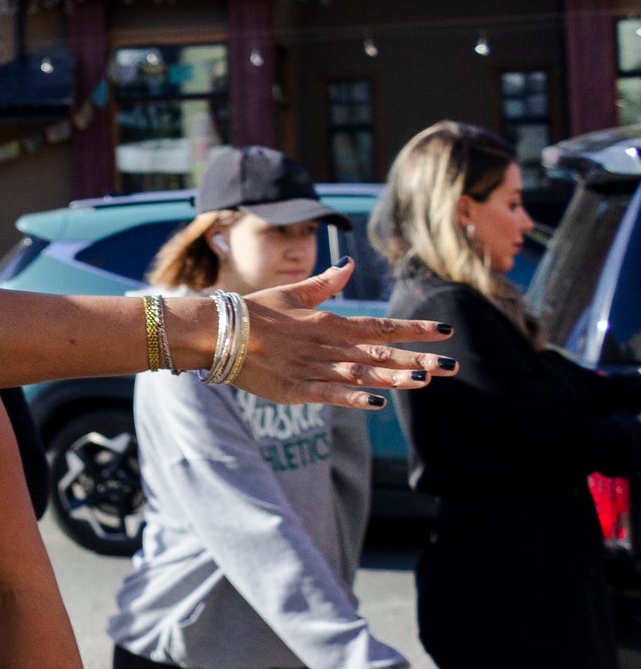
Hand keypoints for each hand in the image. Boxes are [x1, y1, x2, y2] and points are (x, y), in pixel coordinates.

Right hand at [229, 261, 456, 407]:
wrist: (217, 332)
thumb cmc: (253, 311)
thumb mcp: (291, 294)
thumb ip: (324, 284)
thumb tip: (348, 265)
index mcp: (328, 322)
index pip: (381, 325)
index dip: (415, 330)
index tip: (445, 332)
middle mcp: (327, 344)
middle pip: (380, 351)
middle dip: (418, 358)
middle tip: (452, 365)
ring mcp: (313, 367)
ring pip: (362, 372)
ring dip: (395, 376)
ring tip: (426, 380)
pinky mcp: (296, 388)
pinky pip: (331, 393)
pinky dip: (354, 397)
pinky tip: (378, 402)